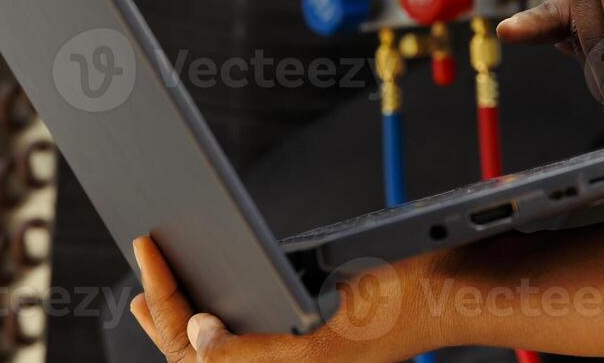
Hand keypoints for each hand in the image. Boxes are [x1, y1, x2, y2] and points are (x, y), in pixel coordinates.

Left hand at [128, 237, 439, 361]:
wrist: (463, 286)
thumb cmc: (409, 305)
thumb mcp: (322, 342)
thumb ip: (252, 354)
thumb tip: (196, 338)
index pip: (198, 351)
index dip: (164, 302)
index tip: (148, 251)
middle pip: (202, 351)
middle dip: (163, 316)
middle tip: (141, 272)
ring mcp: (301, 346)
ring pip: (225, 343)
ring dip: (184, 322)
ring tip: (154, 297)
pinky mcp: (317, 330)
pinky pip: (253, 330)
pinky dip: (222, 317)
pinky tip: (214, 300)